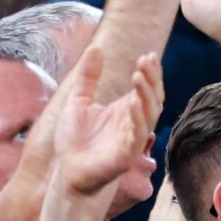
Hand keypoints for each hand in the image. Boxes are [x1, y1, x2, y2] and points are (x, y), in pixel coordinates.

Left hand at [54, 47, 164, 197]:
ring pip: (149, 115)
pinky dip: (137, 119)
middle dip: (152, 80)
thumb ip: (88, 77)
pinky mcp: (126, 156)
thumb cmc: (75, 142)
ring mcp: (132, 140)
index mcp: (125, 111)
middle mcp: (133, 124)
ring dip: (146, 95)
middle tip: (146, 60)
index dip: (150, 73)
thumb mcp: (78, 101)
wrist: (67, 172)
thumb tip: (96, 48)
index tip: (147, 55)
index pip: (146, 89)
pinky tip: (133, 103)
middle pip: (153, 99)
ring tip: (138, 75)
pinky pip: (137, 137)